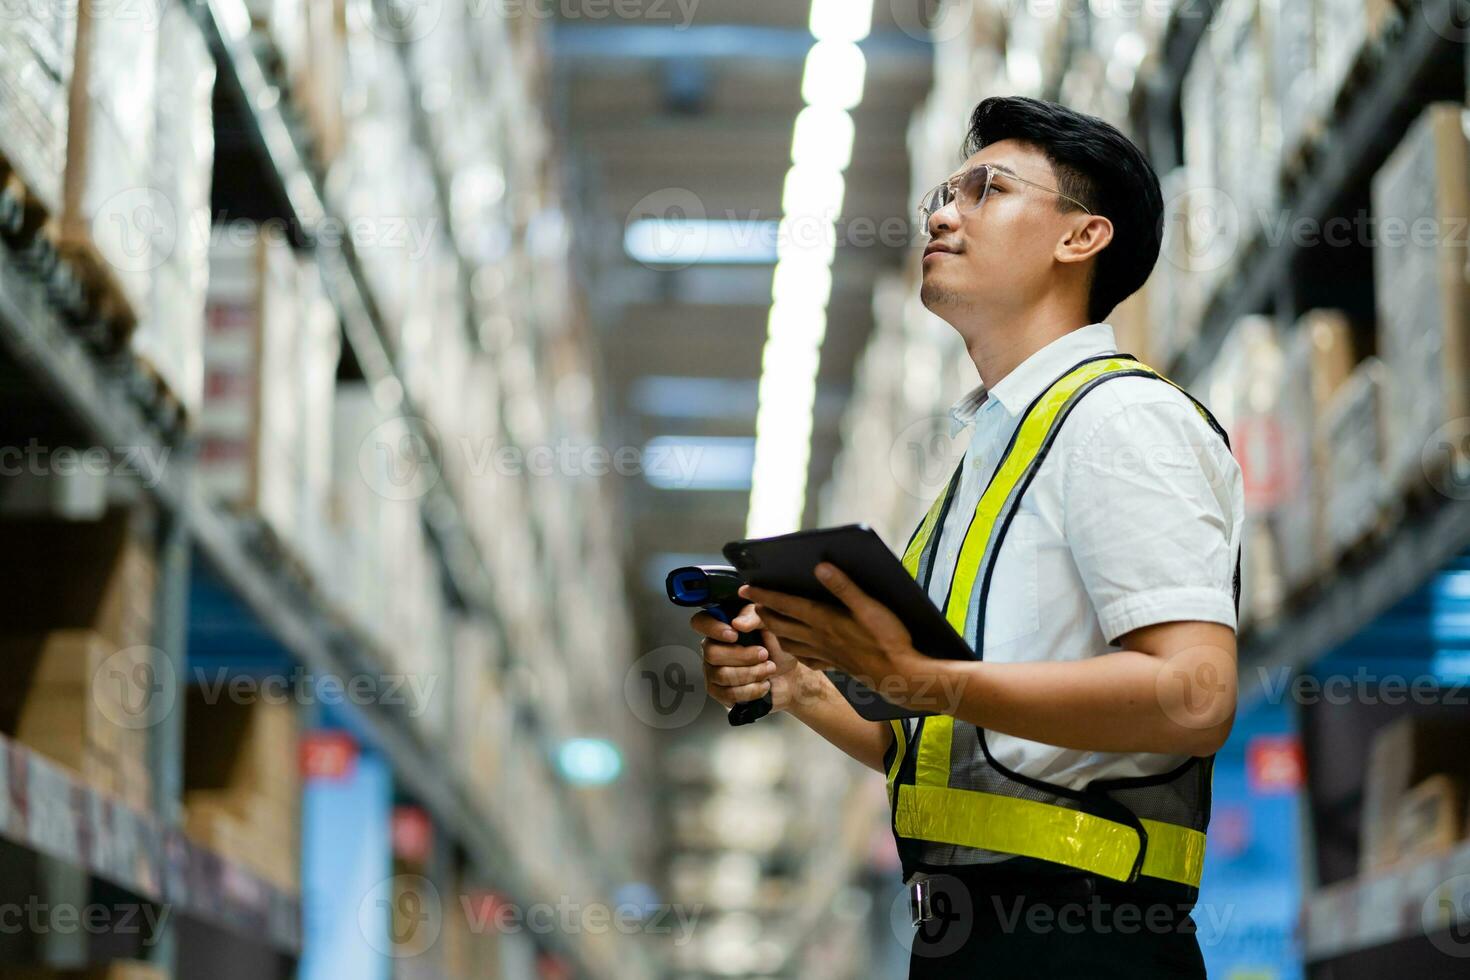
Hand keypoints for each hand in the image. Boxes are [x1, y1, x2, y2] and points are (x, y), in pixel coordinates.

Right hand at [688, 602, 810, 712]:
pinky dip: (751, 690)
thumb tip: (737, 623)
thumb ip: (755, 618)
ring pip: (722, 675)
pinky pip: (728, 694)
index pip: (700, 622)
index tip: (735, 635)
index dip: (713, 629)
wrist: (789, 675)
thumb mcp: (771, 626)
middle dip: (743, 656)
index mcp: (722, 627)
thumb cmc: (777, 648)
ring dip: (751, 673)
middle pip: (712, 653)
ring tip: (769, 668)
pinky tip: (763, 684)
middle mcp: (713, 648)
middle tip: (764, 654)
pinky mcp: (721, 693)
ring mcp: (714, 672)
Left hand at [737, 563, 928, 706]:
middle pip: (780, 625)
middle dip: (763, 613)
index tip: (745, 588)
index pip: (785, 605)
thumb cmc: (888, 640)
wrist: (901, 677)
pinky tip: (797, 647)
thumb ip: (844, 587)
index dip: (764, 595)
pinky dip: (795, 650)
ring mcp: (825, 654)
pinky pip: (805, 658)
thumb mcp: (870, 607)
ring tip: (769, 622)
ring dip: (775, 631)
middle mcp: (819, 638)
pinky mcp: (835, 665)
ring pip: (789, 643)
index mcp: (824, 620)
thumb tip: (820, 567)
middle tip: (753, 603)